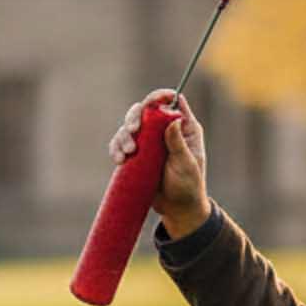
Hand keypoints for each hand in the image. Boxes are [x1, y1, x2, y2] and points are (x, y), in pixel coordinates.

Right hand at [110, 88, 208, 238]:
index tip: (152, 101)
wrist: (177, 209)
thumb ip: (179, 143)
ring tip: (128, 154)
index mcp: (183, 128)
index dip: (161, 96)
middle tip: (133, 131)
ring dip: (124, 136)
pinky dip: (116, 149)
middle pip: (145, 110)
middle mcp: (165, 131)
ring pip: (130, 127)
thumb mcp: (186, 165)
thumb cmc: (188, 186)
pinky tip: (118, 160)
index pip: (172, 102)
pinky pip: (121, 145)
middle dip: (134, 117)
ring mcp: (149, 143)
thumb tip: (173, 118)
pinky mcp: (137, 155)